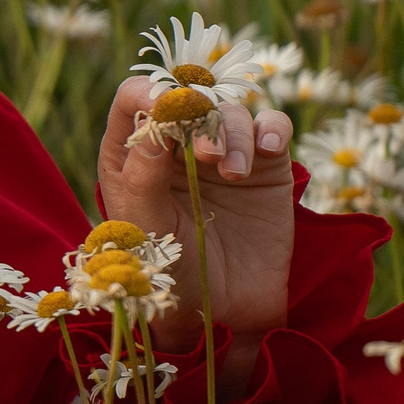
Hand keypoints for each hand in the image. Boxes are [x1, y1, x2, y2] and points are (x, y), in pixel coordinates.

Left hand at [95, 77, 296, 378]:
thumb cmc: (168, 273)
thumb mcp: (144, 228)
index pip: (133, 100)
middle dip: (198, 115)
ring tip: (234, 173)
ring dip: (233, 133)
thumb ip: (142, 175)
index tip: (169, 105)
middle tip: (207, 155)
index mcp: (131, 155)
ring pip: (230, 111)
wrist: (223, 312)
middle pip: (188, 98)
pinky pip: (272, 126)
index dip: (149, 92)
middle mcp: (174, 145)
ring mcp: (220, 152)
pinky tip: (267, 148)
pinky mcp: (263, 165)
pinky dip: (271, 128)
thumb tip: (154, 121)